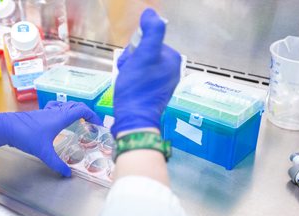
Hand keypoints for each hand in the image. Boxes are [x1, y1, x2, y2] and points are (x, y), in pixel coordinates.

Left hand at [0, 101, 101, 176]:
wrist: (6, 127)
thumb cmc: (26, 136)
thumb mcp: (44, 152)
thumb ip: (57, 164)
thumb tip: (67, 173)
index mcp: (60, 117)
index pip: (82, 109)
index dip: (93, 115)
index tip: (97, 125)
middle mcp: (55, 112)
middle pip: (75, 106)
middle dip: (86, 113)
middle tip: (91, 124)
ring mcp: (46, 112)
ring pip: (65, 106)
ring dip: (74, 112)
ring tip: (78, 123)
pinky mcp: (39, 115)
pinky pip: (56, 110)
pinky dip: (62, 113)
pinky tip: (59, 123)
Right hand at [112, 8, 180, 137]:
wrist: (134, 119)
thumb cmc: (137, 87)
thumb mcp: (144, 55)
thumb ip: (151, 32)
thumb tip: (151, 13)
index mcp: (172, 59)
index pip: (149, 42)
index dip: (135, 49)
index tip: (130, 60)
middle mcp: (172, 70)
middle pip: (145, 54)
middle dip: (132, 60)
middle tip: (127, 72)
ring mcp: (164, 83)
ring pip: (142, 66)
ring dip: (130, 70)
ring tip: (126, 81)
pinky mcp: (155, 94)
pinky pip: (142, 79)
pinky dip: (133, 81)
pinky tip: (128, 88)